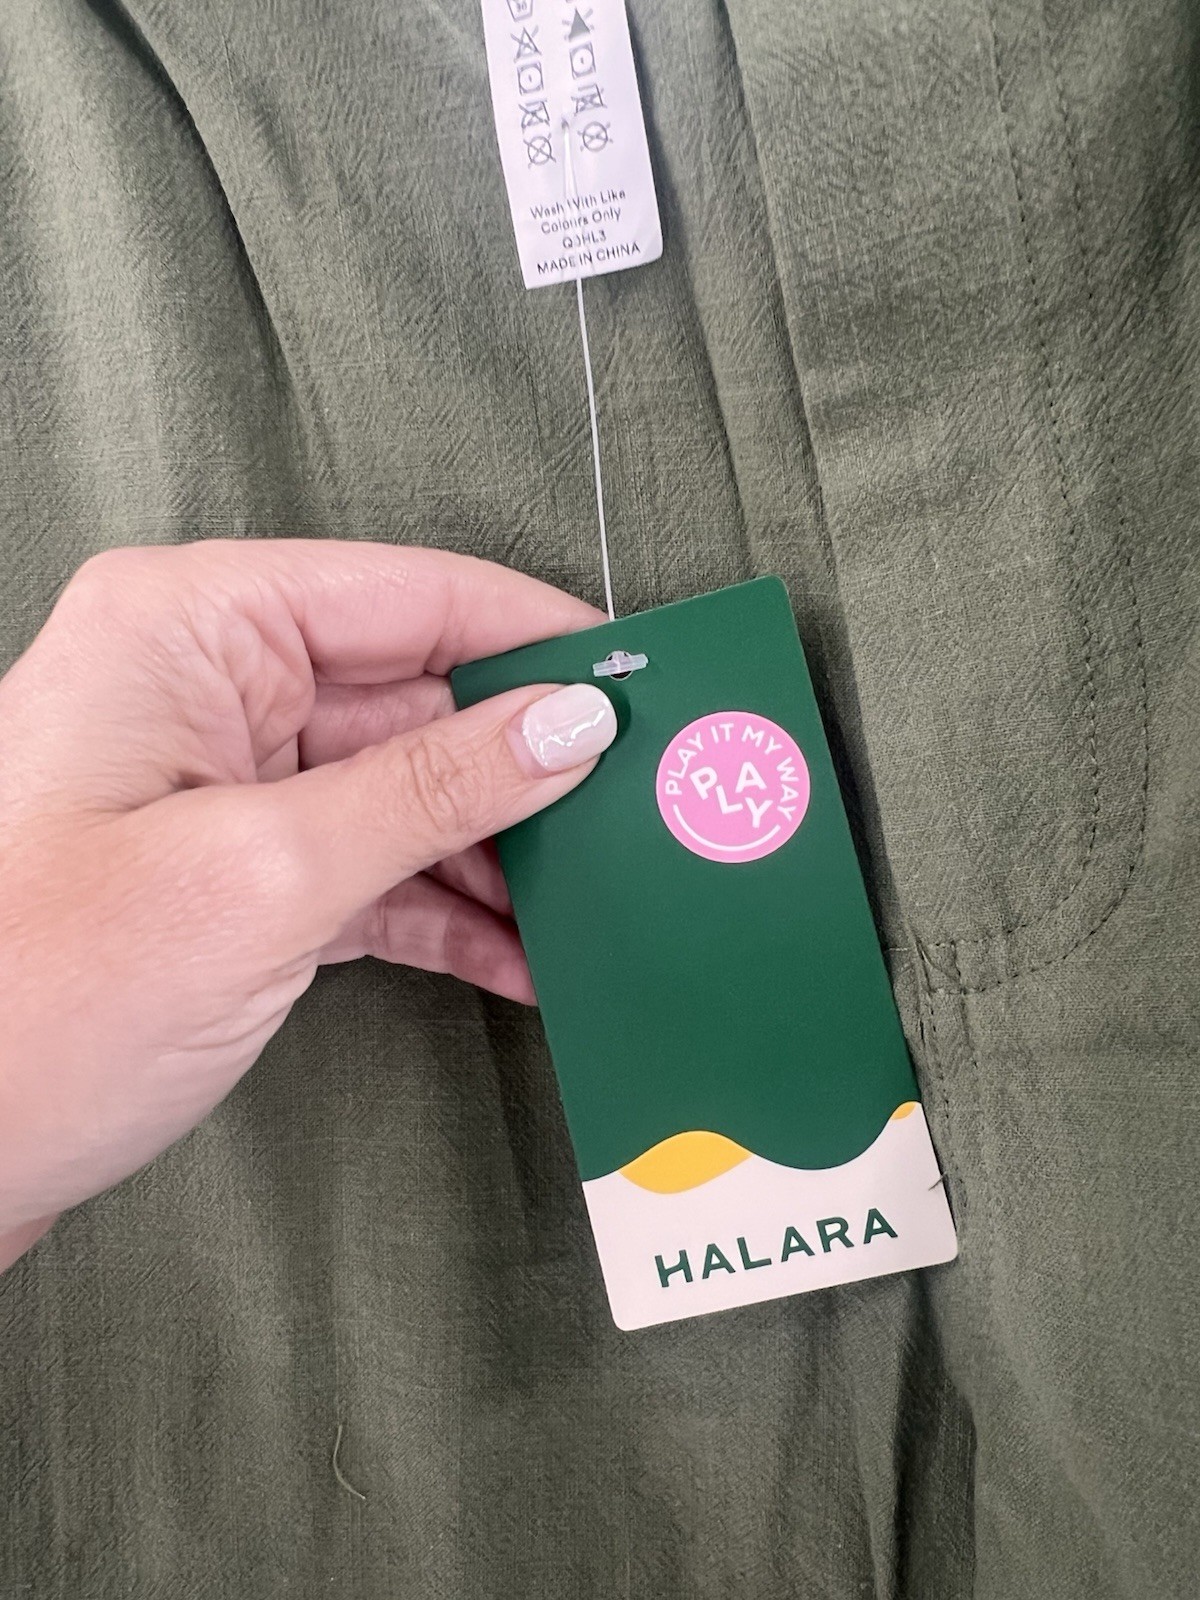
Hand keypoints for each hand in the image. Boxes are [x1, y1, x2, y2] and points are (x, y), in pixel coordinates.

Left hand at [0, 541, 615, 1269]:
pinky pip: (373, 867)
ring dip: (501, 853)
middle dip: (531, 761)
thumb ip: (430, 791)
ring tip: (604, 896)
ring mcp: (224, 783)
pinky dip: (447, 913)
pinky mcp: (237, 874)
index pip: (410, 595)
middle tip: (649, 804)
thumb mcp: (263, 878)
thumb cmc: (35, 1004)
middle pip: (417, 695)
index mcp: (190, 627)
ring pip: (406, 789)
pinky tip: (525, 957)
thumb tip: (568, 723)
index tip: (647, 678)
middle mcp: (206, 685)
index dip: (537, 636)